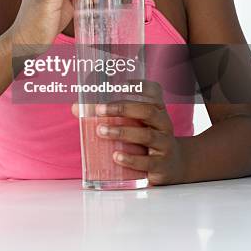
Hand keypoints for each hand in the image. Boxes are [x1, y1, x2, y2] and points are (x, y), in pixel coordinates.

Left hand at [71, 80, 185, 185]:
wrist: (174, 167)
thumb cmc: (147, 140)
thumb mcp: (135, 125)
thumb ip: (110, 116)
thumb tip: (76, 108)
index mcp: (157, 110)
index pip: (154, 92)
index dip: (140, 86)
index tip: (121, 84)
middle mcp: (163, 124)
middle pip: (147, 111)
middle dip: (122, 108)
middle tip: (100, 110)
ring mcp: (164, 145)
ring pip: (146, 136)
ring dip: (121, 132)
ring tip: (101, 131)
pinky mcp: (161, 166)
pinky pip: (147, 162)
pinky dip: (131, 159)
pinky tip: (116, 156)